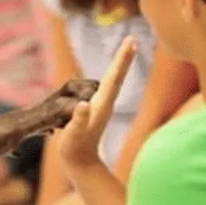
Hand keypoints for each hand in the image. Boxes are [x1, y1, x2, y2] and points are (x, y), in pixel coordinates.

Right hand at [57, 36, 136, 167]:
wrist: (80, 165)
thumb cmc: (75, 149)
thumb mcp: (73, 134)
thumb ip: (78, 120)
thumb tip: (82, 104)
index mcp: (102, 105)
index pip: (114, 78)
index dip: (121, 60)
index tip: (130, 42)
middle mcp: (105, 103)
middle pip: (116, 76)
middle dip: (123, 57)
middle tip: (132, 39)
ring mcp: (101, 107)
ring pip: (113, 81)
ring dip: (119, 65)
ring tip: (126, 50)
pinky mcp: (95, 111)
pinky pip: (105, 88)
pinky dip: (110, 77)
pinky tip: (110, 74)